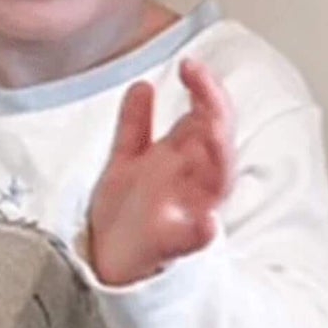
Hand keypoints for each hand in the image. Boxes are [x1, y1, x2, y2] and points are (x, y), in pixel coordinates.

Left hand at [86, 57, 235, 286]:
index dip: (203, 89)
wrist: (109, 262)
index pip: (205, 117)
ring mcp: (185, 211)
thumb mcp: (127, 161)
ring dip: (219, 155)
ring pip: (216, 182)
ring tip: (214, 130)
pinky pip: (191, 240)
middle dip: (215, 110)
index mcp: (181, 160)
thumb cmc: (125, 217)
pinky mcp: (169, 244)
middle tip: (202, 82)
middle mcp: (190, 182)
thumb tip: (143, 85)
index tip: (189, 64)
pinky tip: (207, 223)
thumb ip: (136, 125)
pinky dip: (200, 232)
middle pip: (217, 142)